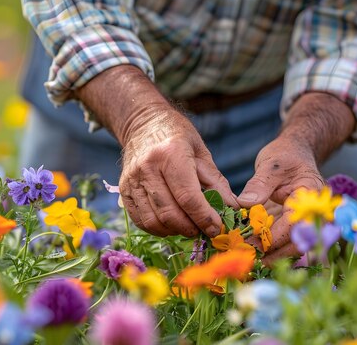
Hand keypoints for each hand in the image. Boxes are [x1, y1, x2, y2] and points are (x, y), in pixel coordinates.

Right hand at [119, 111, 237, 237]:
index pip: (188, 197)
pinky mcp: (124, 190)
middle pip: (170, 213)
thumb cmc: (177, 137)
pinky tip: (171, 224)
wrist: (143, 124)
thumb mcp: (201, 153)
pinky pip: (141, 220)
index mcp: (171, 153)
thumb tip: (232, 208)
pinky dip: (158, 229)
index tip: (216, 228)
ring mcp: (132, 180)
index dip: (204, 217)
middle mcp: (148, 167)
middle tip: (204, 230)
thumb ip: (216, 182)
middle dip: (191, 228)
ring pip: (154, 221)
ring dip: (175, 231)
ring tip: (189, 227)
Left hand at [236, 92, 355, 263]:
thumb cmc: (286, 156)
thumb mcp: (271, 164)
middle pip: (299, 242)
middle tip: (249, 258)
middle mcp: (313, 212)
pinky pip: (286, 243)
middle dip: (274, 254)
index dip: (273, 237)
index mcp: (310, 195)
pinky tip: (254, 253)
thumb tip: (245, 203)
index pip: (294, 224)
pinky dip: (271, 251)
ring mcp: (305, 221)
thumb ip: (259, 183)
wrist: (296, 153)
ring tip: (249, 259)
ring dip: (273, 256)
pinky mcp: (294, 225)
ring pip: (294, 247)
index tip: (250, 242)